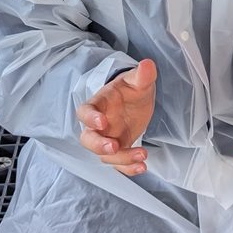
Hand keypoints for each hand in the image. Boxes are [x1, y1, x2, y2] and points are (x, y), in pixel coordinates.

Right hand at [76, 59, 156, 175]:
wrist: (136, 101)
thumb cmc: (131, 89)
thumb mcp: (138, 81)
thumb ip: (142, 75)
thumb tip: (148, 64)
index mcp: (99, 104)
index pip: (85, 111)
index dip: (90, 118)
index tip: (102, 122)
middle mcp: (99, 125)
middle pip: (87, 139)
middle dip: (98, 145)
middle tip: (114, 147)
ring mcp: (107, 139)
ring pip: (104, 155)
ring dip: (121, 159)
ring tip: (142, 156)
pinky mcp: (118, 150)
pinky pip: (118, 164)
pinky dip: (128, 168)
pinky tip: (142, 167)